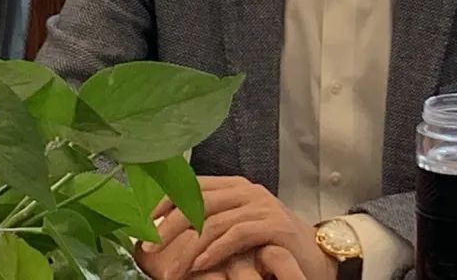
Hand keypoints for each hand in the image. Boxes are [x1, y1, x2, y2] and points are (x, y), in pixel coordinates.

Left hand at [135, 176, 336, 279]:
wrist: (314, 256)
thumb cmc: (269, 246)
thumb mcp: (235, 229)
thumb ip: (209, 222)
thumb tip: (164, 227)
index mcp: (234, 186)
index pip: (192, 185)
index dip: (164, 200)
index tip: (142, 220)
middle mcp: (247, 191)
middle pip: (199, 201)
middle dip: (169, 226)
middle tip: (147, 249)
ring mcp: (261, 206)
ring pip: (214, 221)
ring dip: (187, 248)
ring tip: (170, 271)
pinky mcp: (274, 225)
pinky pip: (237, 234)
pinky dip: (214, 250)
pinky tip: (199, 265)